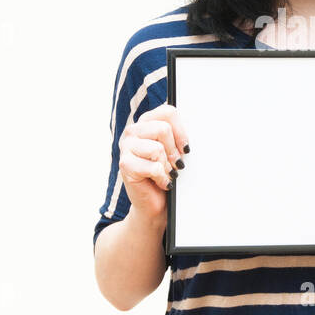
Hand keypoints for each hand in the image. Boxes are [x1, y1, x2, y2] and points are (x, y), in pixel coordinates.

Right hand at [119, 102, 189, 220]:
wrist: (154, 202)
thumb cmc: (165, 174)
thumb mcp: (174, 151)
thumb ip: (177, 137)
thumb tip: (189, 137)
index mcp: (146, 122)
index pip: (168, 112)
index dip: (181, 131)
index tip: (185, 148)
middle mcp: (133, 131)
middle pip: (163, 129)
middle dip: (174, 151)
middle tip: (175, 165)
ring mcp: (126, 147)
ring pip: (157, 149)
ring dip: (167, 166)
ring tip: (165, 173)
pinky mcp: (125, 164)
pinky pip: (154, 167)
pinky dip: (162, 178)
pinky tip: (160, 182)